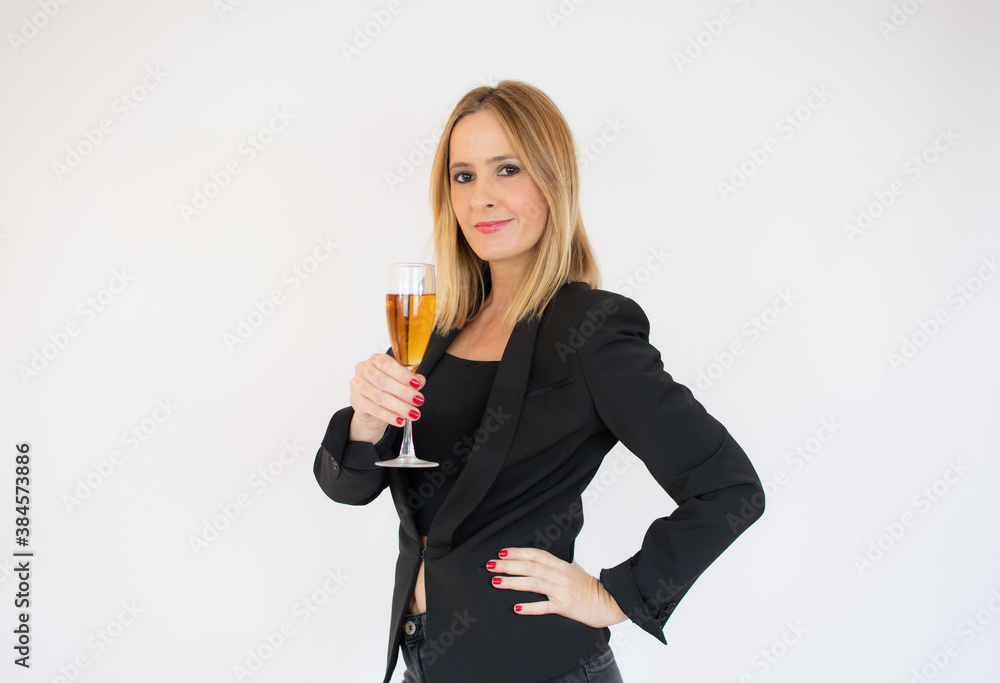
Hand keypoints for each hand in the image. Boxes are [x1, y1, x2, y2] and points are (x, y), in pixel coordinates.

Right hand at [348, 353, 425, 442]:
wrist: (370, 407)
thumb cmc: (386, 388)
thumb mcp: (400, 381)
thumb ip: (410, 379)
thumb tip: (420, 380)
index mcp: (375, 359)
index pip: (387, 364)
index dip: (402, 374)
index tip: (416, 384)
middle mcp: (364, 370)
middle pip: (383, 381)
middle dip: (404, 392)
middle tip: (418, 400)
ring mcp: (358, 386)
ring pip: (379, 396)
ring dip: (399, 406)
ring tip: (413, 413)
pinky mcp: (356, 402)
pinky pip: (375, 410)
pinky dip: (390, 416)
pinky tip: (401, 420)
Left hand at [487, 547, 628, 628]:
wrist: (609, 601)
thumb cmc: (591, 587)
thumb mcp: (574, 569)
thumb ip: (559, 564)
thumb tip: (546, 560)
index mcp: (560, 565)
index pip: (535, 554)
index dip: (518, 552)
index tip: (501, 553)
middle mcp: (559, 575)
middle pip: (529, 566)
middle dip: (507, 565)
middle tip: (490, 565)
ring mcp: (561, 590)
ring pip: (533, 583)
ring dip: (513, 582)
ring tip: (496, 582)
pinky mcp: (564, 606)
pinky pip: (545, 606)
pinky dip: (530, 606)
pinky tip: (516, 607)